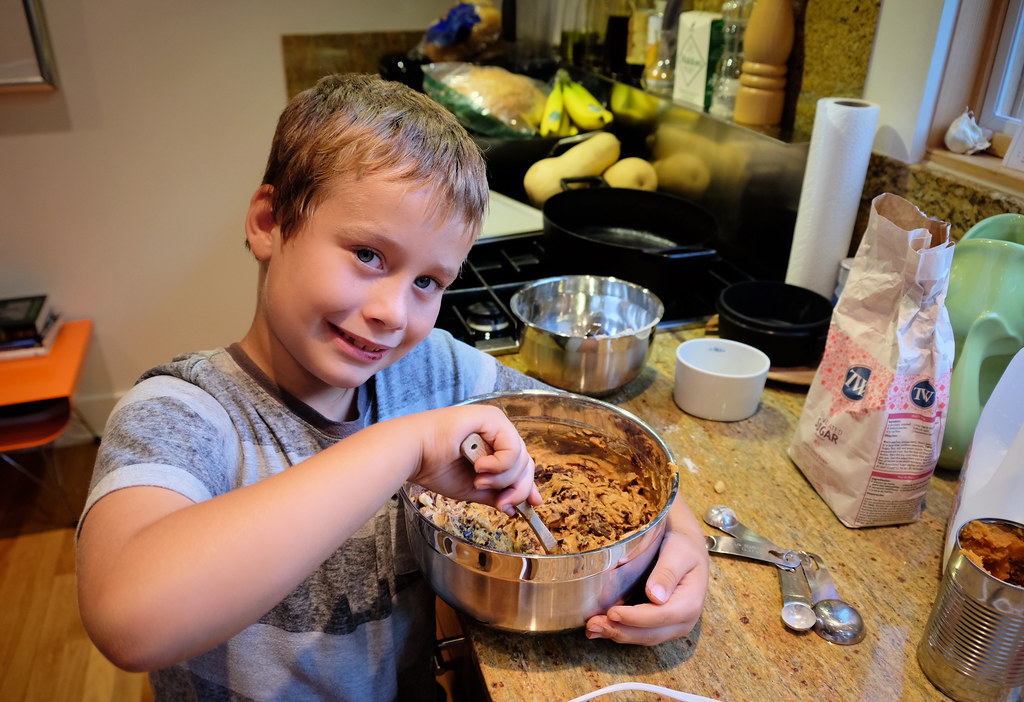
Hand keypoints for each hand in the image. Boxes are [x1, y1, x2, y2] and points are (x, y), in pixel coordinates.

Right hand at [408, 405, 540, 514]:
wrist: (414, 453)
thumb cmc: (435, 466)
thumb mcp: (472, 488)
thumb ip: (495, 494)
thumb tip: (514, 508)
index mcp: (493, 445)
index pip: (522, 464)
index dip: (528, 485)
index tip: (531, 505)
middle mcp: (498, 431)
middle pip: (526, 462)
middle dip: (517, 488)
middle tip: (502, 503)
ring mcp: (496, 423)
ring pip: (521, 458)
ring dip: (502, 478)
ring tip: (479, 480)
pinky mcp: (492, 418)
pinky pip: (511, 448)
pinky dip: (499, 464)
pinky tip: (480, 467)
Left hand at [584, 497, 708, 644]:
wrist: (688, 547)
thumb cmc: (683, 546)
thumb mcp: (678, 551)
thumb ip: (667, 573)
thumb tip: (656, 597)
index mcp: (690, 602)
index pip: (660, 616)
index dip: (634, 618)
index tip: (612, 613)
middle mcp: (684, 620)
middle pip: (650, 633)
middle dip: (620, 631)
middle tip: (592, 625)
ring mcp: (673, 626)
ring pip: (643, 637)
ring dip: (617, 634)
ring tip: (592, 628)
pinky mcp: (661, 625)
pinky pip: (641, 633)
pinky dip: (621, 631)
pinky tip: (602, 627)